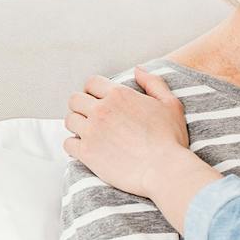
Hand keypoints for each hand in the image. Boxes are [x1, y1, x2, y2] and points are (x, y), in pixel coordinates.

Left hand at [63, 67, 201, 199]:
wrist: (165, 170)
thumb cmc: (170, 138)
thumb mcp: (170, 104)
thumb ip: (153, 83)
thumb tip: (138, 70)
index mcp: (119, 95)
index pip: (91, 83)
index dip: (93, 90)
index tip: (97, 99)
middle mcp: (101, 110)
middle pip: (75, 100)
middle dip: (81, 106)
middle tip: (91, 116)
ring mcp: (92, 131)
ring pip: (70, 120)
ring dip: (77, 124)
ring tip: (88, 132)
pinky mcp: (87, 153)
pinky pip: (68, 143)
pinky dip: (74, 145)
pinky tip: (85, 148)